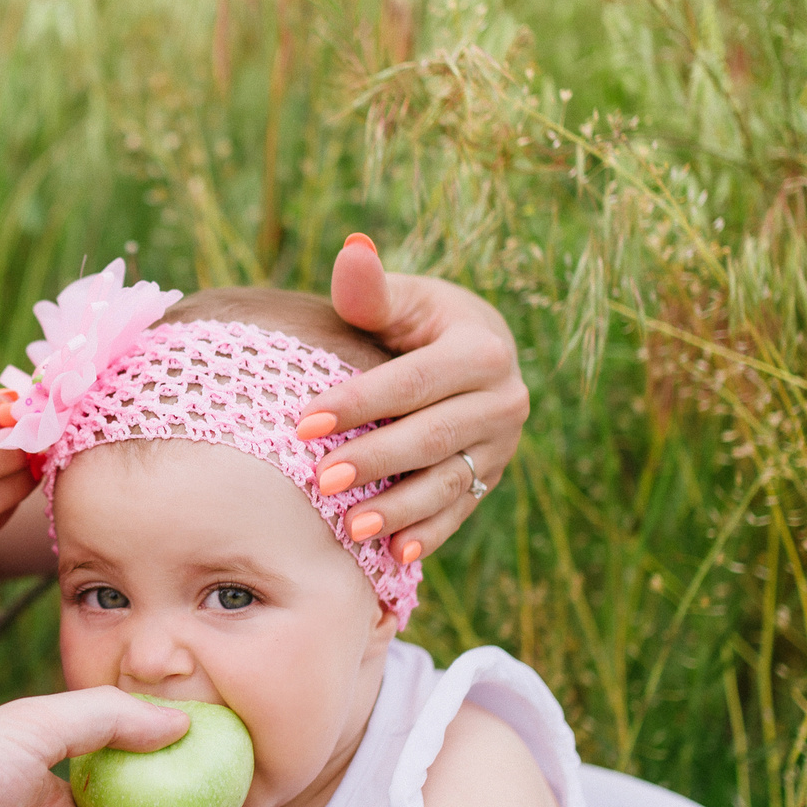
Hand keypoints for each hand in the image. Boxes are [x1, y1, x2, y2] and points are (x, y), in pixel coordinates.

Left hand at [292, 236, 528, 565]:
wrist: (476, 355)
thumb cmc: (422, 321)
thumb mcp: (404, 299)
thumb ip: (373, 289)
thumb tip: (350, 251)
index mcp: (482, 349)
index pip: (412, 381)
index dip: (358, 402)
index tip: (303, 422)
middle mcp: (503, 401)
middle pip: (431, 436)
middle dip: (375, 460)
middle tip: (319, 481)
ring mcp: (501, 446)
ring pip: (448, 481)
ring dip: (400, 508)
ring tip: (351, 528)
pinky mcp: (491, 478)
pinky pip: (460, 511)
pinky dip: (428, 534)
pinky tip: (395, 555)